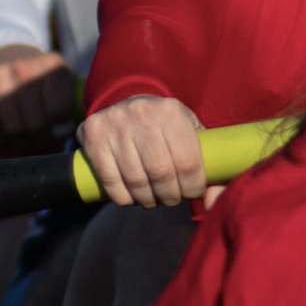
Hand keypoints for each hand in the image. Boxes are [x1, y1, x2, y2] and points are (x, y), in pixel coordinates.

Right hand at [0, 45, 75, 138]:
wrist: (2, 55)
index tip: (54, 129)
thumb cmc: (37, 84)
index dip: (57, 129)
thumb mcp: (60, 86)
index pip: (58, 113)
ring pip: (10, 127)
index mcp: (53, 65)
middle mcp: (24, 65)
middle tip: (33, 135)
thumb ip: (70, 108)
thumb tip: (75, 133)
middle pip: (34, 124)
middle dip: (35, 137)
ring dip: (14, 138)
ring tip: (17, 134)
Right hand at [77, 95, 205, 208]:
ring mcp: (114, 123)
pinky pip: (110, 181)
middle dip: (170, 196)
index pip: (188, 162)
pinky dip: (124, 198)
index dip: (192, 187)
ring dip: (147, 200)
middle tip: (171, 198)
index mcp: (171, 110)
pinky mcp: (93, 135)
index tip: (191, 192)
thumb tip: (213, 203)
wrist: (127, 102)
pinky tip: (131, 197)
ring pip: (136, 181)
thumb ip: (210, 166)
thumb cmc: (165, 126)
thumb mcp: (191, 133)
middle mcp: (141, 112)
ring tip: (152, 199)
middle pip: (161, 174)